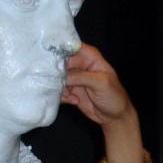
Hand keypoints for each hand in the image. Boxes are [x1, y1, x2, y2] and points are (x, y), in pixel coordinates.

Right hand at [63, 42, 143, 162]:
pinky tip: (74, 101)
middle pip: (59, 61)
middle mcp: (79, 64)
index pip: (70, 45)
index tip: (48, 57)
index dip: (58, 49)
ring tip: (70, 95)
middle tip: (58, 82)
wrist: (115, 117)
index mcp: (89, 56)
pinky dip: (63, 96)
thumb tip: (61, 75)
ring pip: (56, 77)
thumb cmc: (114, 96)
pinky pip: (58, 90)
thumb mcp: (101, 84)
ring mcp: (73, 77)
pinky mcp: (70, 90)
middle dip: (56, 72)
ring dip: (59, 87)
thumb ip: (81, 76)